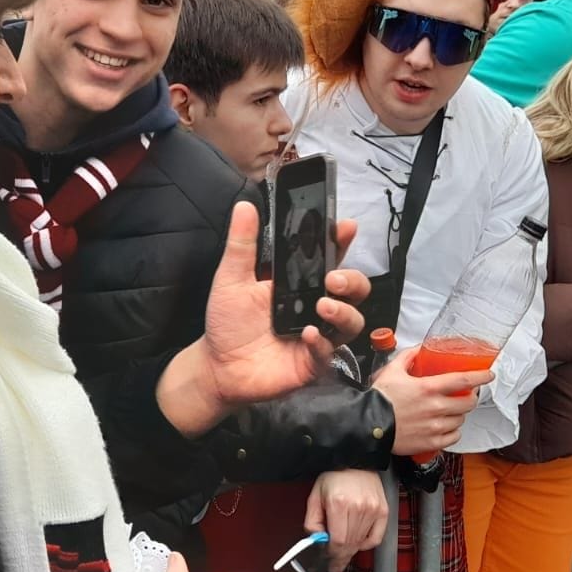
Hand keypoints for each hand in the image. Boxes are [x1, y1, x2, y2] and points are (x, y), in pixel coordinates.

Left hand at [157, 203, 369, 436]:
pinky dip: (323, 342)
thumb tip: (244, 206)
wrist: (217, 366)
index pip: (329, 258)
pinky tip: (309, 334)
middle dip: (352, 279)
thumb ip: (242, 244)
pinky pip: (330, 352)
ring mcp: (318, 334)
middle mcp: (314, 306)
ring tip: (323, 306)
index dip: (342, 242)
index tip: (347, 227)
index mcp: (299, 282)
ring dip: (343, 311)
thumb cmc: (228, 321)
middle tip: (333, 278)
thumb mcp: (231, 278)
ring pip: (352, 321)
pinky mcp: (312, 362)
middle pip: (354, 289)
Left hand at [304, 469, 388, 571]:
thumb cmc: (333, 476)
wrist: (356, 459)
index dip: (332, 554)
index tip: (327, 560)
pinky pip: (376, 538)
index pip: (338, 541)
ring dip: (351, 551)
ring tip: (343, 554)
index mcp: (339, 504)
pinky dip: (366, 544)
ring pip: (361, 542)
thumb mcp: (315, 496)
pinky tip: (358, 542)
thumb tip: (316, 541)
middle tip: (334, 564)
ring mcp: (373, 509)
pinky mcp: (383, 510)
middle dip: (340, 557)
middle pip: (350, 544)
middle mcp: (358, 508)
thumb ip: (312, 521)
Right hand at [370, 347, 489, 455]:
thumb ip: (408, 357)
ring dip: (458, 414)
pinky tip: (445, 426)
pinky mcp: (432, 442)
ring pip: (461, 420)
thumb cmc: (379, 399)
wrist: (368, 426)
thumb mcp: (392, 371)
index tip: (489, 375)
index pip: (464, 380)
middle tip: (465, 395)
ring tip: (449, 411)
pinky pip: (454, 437)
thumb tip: (418, 349)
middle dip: (470, 398)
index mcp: (429, 388)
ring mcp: (436, 426)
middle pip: (468, 403)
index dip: (480, 376)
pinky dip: (453, 431)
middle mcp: (436, 407)